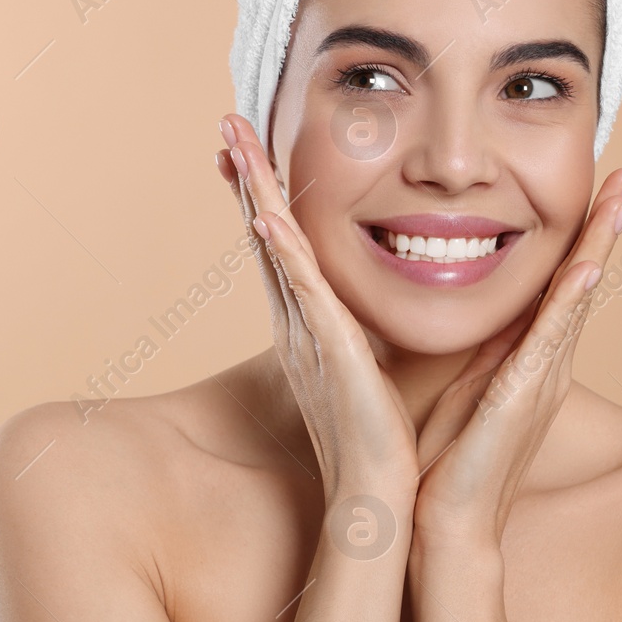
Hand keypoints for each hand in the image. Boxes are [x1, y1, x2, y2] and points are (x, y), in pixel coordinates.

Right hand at [215, 114, 421, 508]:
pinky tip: (264, 215)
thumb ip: (378, 334)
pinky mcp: (327, 350)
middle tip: (227, 123)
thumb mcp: (381, 370)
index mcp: (313, 327)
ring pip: (274, 248)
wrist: (380, 498)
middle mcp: (298, 324)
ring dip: (254, 193)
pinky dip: (281, 252)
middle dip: (247, 177)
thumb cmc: (386, 443)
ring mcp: (306, 335)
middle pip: (265, 234)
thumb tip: (394, 306)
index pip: (283, 247)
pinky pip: (298, 290)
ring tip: (235, 143)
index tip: (251, 151)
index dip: (264, 196)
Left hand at [407, 168, 621, 552]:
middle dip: (605, 227)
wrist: (447, 526)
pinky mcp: (523, 399)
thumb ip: (477, 354)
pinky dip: (570, 304)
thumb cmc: (448, 464)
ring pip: (576, 301)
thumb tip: (472, 317)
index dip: (580, 238)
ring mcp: (541, 381)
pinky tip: (587, 269)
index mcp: (529, 361)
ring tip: (620, 198)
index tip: (596, 190)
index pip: (559, 287)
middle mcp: (546, 366)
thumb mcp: (463, 390)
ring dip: (599, 247)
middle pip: (582, 283)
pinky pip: (551, 342)